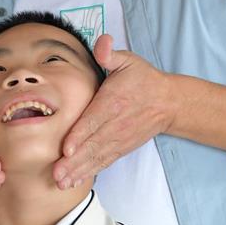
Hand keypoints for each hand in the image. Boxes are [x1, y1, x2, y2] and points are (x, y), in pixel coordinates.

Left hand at [53, 35, 173, 188]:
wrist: (169, 102)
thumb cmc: (143, 79)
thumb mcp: (128, 61)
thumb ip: (110, 54)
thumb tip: (103, 42)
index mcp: (114, 101)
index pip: (95, 120)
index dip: (80, 134)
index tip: (66, 148)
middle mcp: (116, 124)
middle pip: (92, 144)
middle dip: (74, 161)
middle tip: (56, 174)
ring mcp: (119, 138)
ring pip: (97, 157)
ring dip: (79, 171)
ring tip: (62, 182)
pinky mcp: (121, 147)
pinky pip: (104, 161)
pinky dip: (90, 172)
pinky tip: (75, 181)